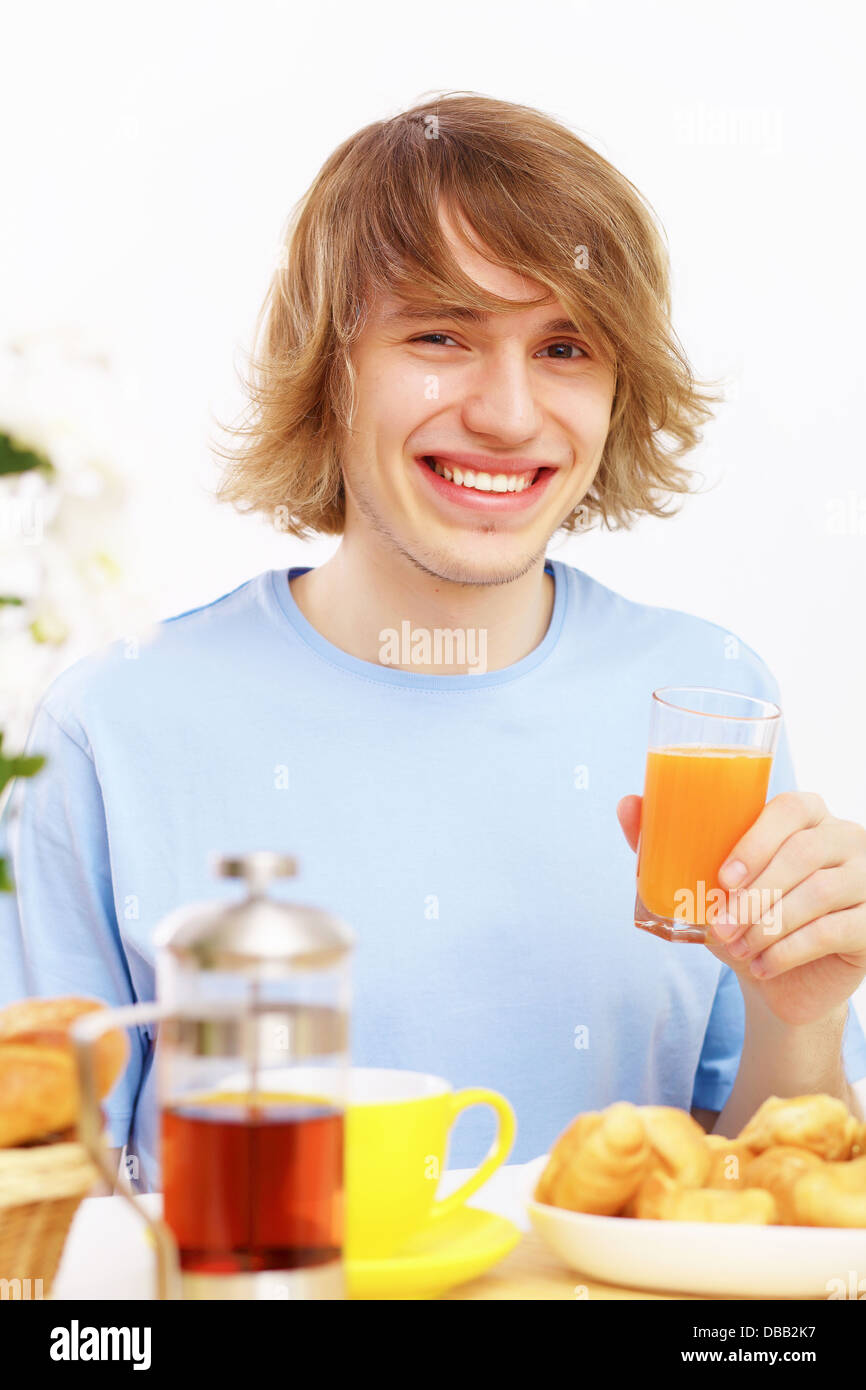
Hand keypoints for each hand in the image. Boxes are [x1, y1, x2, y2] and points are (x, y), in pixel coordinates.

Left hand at [616, 792, 865, 1025]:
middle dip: (755, 894)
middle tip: (721, 925)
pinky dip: (789, 952)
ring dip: (769, 925)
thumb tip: (627, 802)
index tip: (722, 877)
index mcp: (808, 815)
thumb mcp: (699, 880)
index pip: (791, 808)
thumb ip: (663, 840)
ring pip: (820, 893)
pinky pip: (835, 931)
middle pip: (804, 853)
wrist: (776, 976)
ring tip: (737, 947)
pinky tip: (762, 966)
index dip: (757, 840)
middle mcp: (845, 838)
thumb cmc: (740, 914)